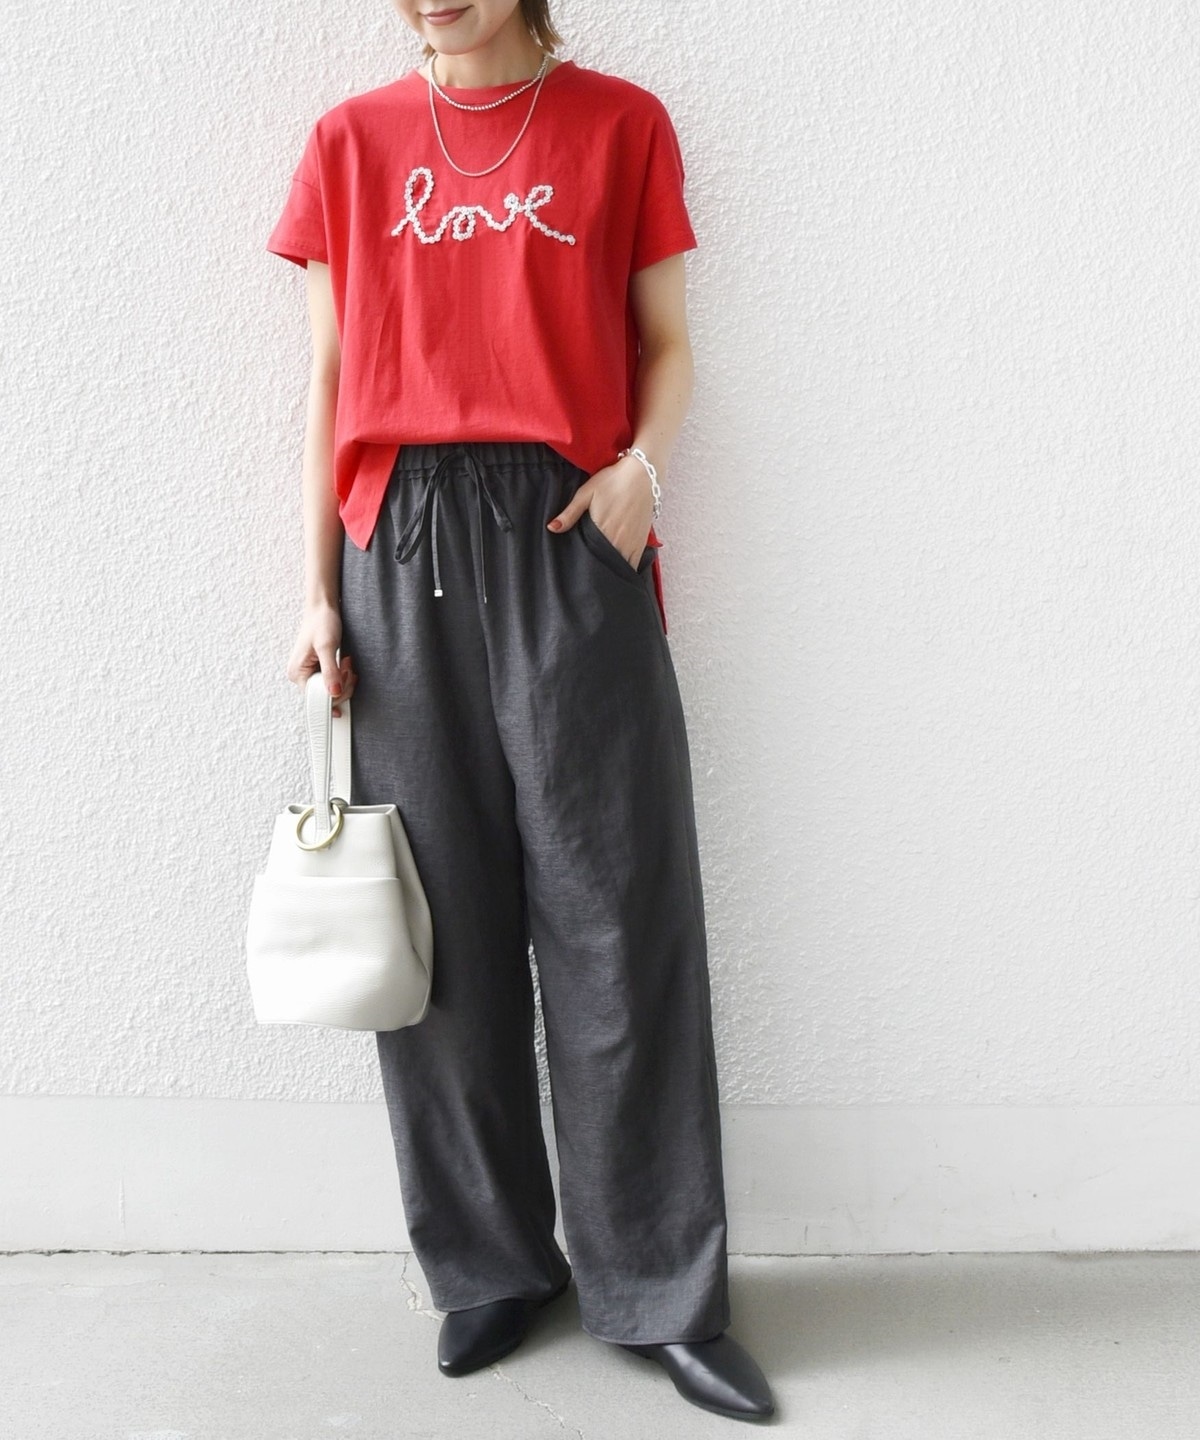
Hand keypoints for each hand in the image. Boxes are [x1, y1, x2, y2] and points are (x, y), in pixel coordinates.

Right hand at [286, 601, 357, 716]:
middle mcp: (301, 676)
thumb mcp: (327, 646)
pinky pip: (333, 682)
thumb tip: (334, 692)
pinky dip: (343, 677)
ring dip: (345, 680)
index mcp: (297, 674)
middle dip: (342, 684)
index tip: (346, 678)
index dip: (335, 692)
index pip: (317, 699)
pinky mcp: (318, 670)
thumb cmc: (321, 622)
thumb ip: (330, 671)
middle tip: (347, 666)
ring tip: (346, 662)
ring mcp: (309, 674)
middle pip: (326, 696)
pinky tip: (345, 664)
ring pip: (331, 690)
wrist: (324, 609)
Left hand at [546, 453, 656, 568]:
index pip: (591, 558)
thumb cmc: (612, 481)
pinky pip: (634, 562)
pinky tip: (617, 565)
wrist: (643, 473)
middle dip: (597, 571)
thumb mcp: (586, 493)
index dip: (585, 567)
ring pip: (621, 566)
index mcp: (602, 530)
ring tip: (602, 572)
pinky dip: (625, 566)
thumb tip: (552, 528)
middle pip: (606, 565)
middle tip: (588, 573)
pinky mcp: (642, 541)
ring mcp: (633, 543)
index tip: (578, 569)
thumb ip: (569, 513)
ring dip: (612, 570)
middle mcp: (619, 540)